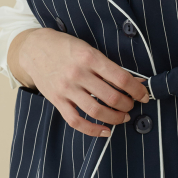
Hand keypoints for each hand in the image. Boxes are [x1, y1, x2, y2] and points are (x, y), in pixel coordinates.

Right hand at [8, 29, 150, 138]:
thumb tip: (134, 81)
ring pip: (96, 111)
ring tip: (123, 117)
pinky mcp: (56, 100)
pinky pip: (76, 121)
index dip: (137, 90)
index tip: (144, 95)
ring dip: (115, 118)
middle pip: (111, 97)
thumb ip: (108, 66)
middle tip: (132, 105)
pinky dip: (93, 130)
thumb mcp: (88, 48)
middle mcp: (78, 74)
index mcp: (89, 57)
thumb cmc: (65, 47)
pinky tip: (105, 130)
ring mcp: (66, 89)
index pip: (121, 78)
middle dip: (128, 105)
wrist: (33, 48)